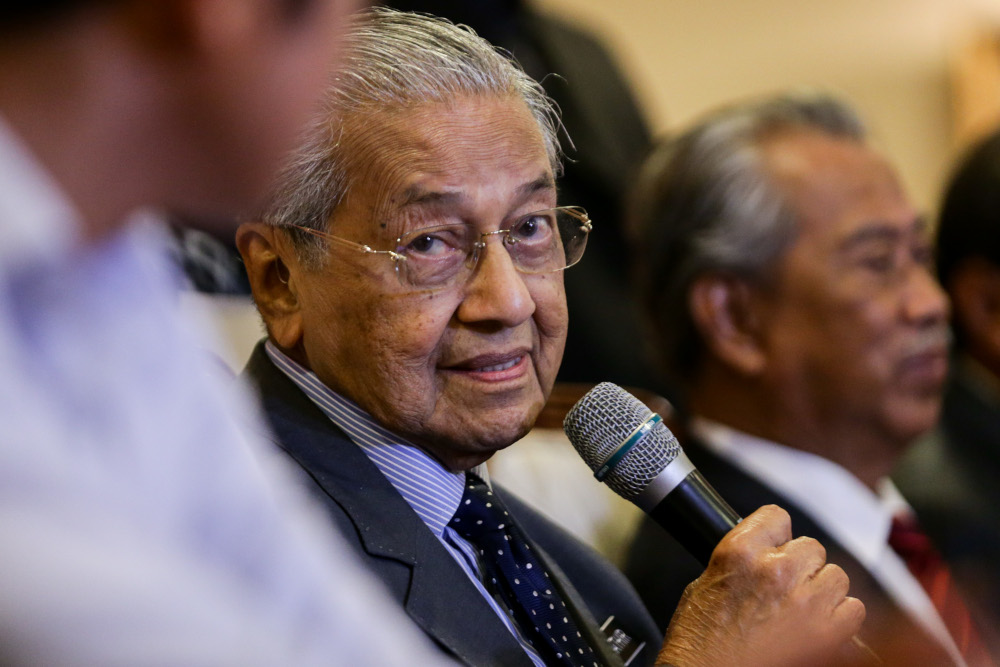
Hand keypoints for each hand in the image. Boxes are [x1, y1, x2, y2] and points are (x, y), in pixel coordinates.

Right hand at [655, 505, 866, 666]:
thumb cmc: (701, 639)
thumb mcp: (706, 581)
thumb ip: (743, 558)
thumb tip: (766, 550)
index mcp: (741, 552)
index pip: (777, 517)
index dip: (776, 535)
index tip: (775, 547)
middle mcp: (776, 571)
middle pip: (811, 547)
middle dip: (800, 566)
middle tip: (783, 588)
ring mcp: (806, 601)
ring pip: (836, 575)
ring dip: (821, 589)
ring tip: (799, 609)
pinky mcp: (827, 633)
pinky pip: (853, 609)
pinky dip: (840, 617)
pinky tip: (816, 625)